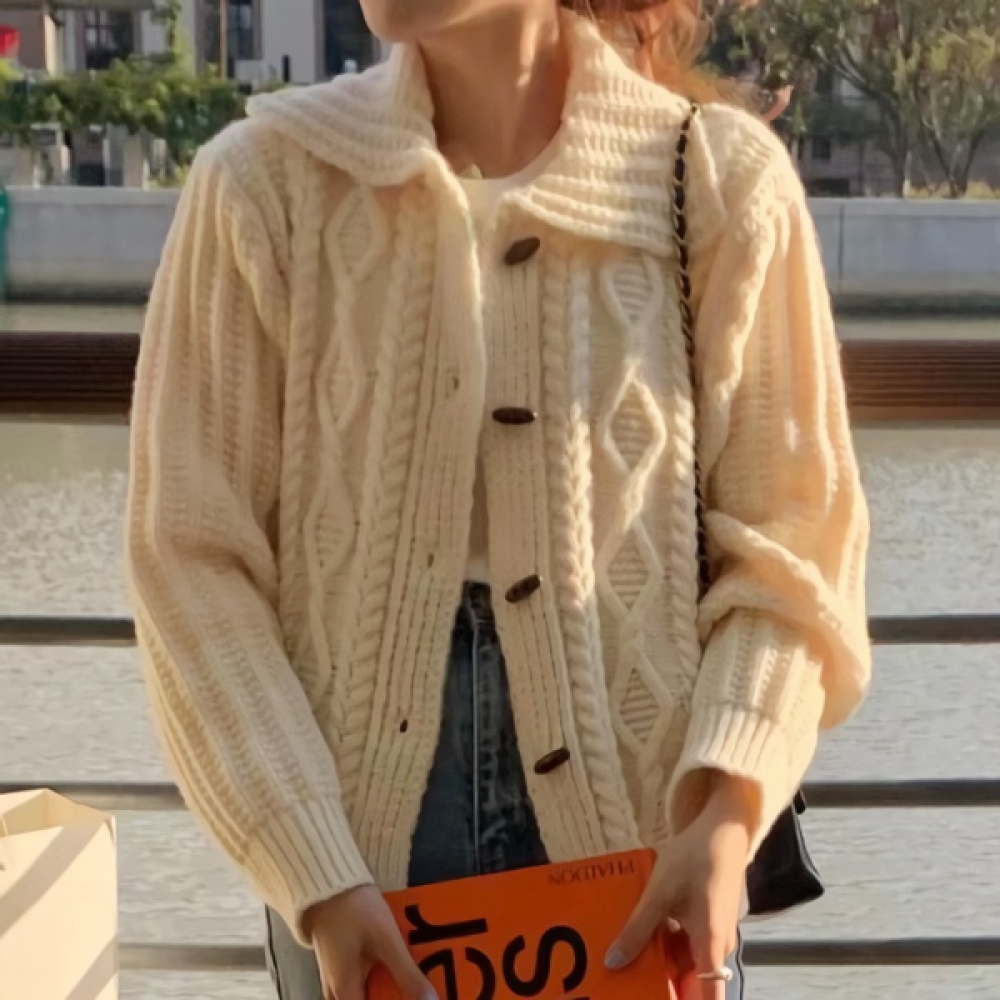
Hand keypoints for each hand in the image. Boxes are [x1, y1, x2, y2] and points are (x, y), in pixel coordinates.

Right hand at [304, 886, 437, 999]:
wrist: (328, 883)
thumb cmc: (356, 911)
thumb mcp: (387, 941)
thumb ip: (408, 975)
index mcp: (345, 993)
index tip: (414, 998)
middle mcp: (336, 993)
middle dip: (393, 994)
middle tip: (418, 988)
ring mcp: (335, 979)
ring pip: (364, 994)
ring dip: (387, 988)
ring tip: (412, 980)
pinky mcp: (339, 964)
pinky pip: (360, 984)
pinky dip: (379, 980)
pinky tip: (397, 970)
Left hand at [605, 776, 756, 999]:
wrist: (724, 829)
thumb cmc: (694, 861)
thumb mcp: (659, 894)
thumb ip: (637, 929)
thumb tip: (614, 963)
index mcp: (709, 947)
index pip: (708, 998)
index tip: (656, 998)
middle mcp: (717, 947)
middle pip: (691, 979)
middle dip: (662, 982)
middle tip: (628, 978)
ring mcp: (714, 931)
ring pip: (687, 958)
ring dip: (662, 959)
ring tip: (627, 958)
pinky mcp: (709, 917)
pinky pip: (688, 941)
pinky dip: (668, 940)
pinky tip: (642, 931)